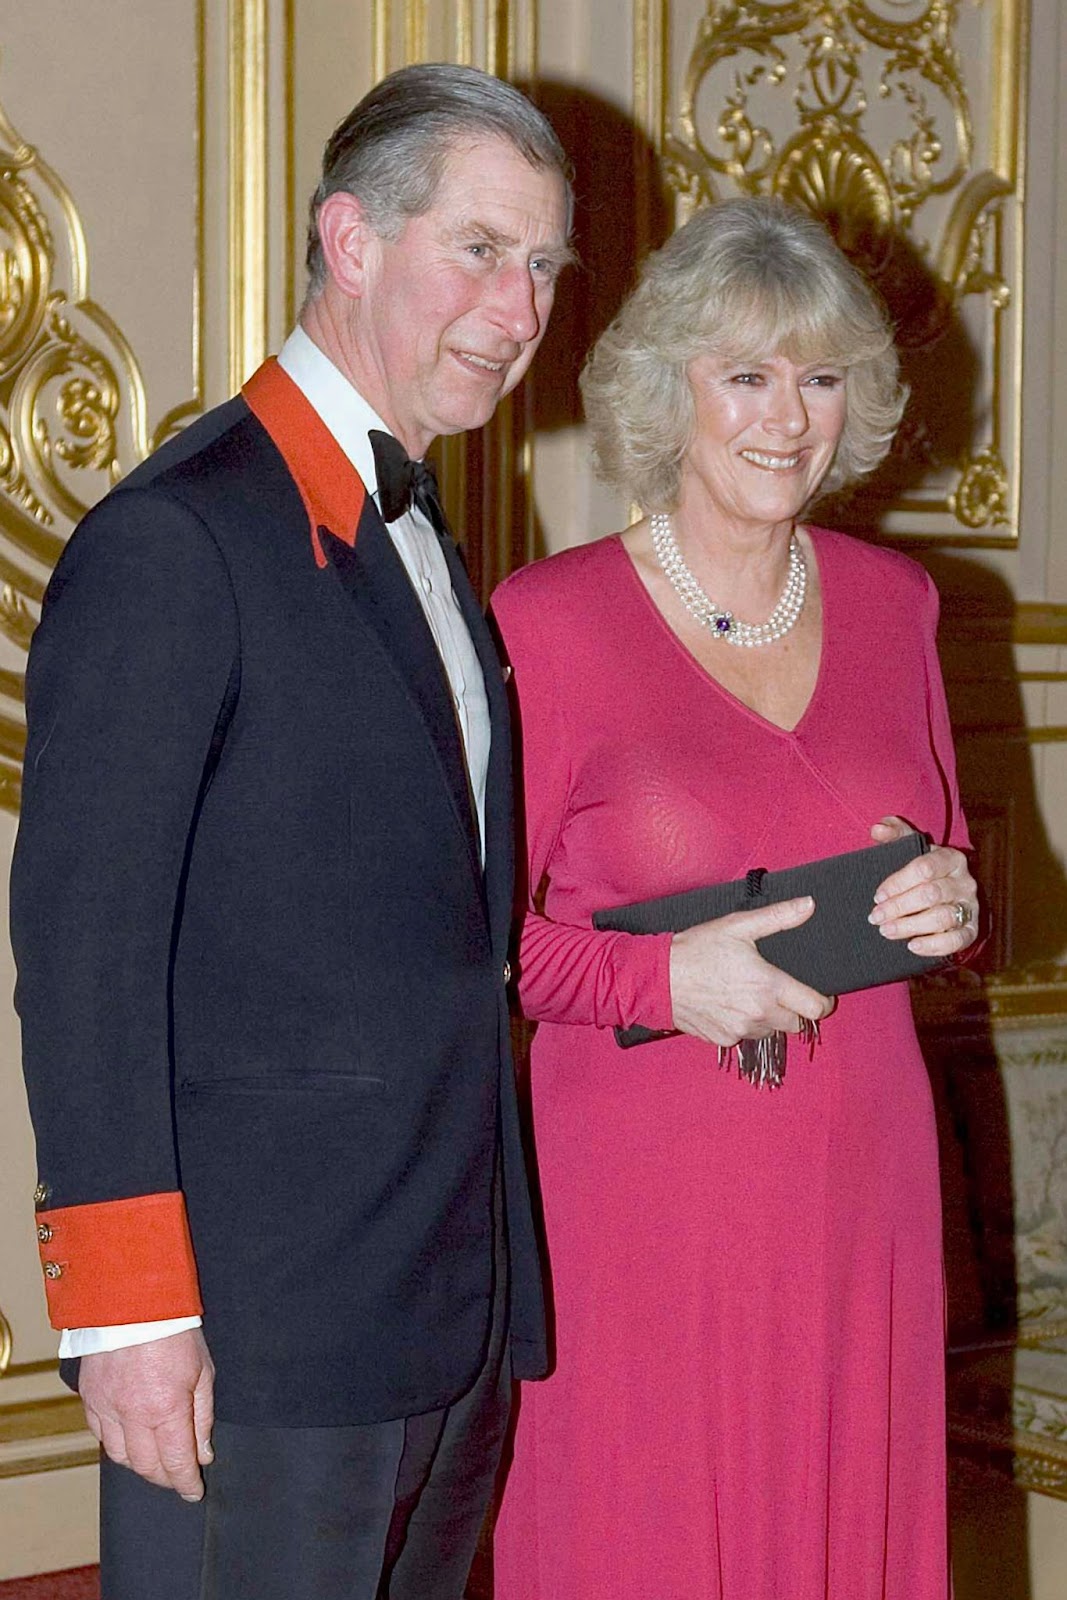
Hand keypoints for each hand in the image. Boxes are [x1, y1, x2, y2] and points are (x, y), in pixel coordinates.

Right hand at [79, 1328, 213, 1499]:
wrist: (134, 1299)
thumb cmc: (174, 1330)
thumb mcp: (203, 1371)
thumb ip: (202, 1417)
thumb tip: (203, 1453)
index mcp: (166, 1408)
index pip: (176, 1463)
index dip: (186, 1483)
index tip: (194, 1491)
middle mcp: (132, 1414)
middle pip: (145, 1467)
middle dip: (164, 1478)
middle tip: (177, 1476)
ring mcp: (106, 1407)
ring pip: (119, 1456)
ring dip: (139, 1464)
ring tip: (155, 1459)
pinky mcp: (90, 1397)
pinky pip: (100, 1434)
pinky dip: (116, 1443)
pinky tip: (129, 1438)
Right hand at [669, 894, 833, 1046]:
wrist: (658, 978)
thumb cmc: (697, 949)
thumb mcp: (738, 926)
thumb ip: (778, 917)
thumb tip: (808, 905)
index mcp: (768, 986)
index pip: (814, 1009)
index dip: (822, 1002)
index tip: (819, 995)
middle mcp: (758, 1013)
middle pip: (797, 1024)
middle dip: (795, 1010)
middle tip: (781, 991)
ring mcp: (740, 1030)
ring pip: (772, 1032)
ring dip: (771, 1018)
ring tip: (753, 995)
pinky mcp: (724, 1040)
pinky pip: (747, 1036)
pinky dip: (746, 1025)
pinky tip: (732, 1005)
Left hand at [867, 815, 978, 957]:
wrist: (942, 897)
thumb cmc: (921, 870)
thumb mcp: (909, 849)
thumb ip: (895, 834)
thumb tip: (878, 827)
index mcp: (950, 858)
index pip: (925, 868)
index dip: (898, 882)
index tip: (877, 895)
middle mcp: (964, 882)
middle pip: (931, 894)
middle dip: (899, 907)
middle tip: (875, 917)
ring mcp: (970, 907)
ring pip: (942, 917)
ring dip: (911, 926)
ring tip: (886, 931)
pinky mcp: (971, 930)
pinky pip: (957, 940)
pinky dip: (934, 945)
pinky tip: (912, 946)